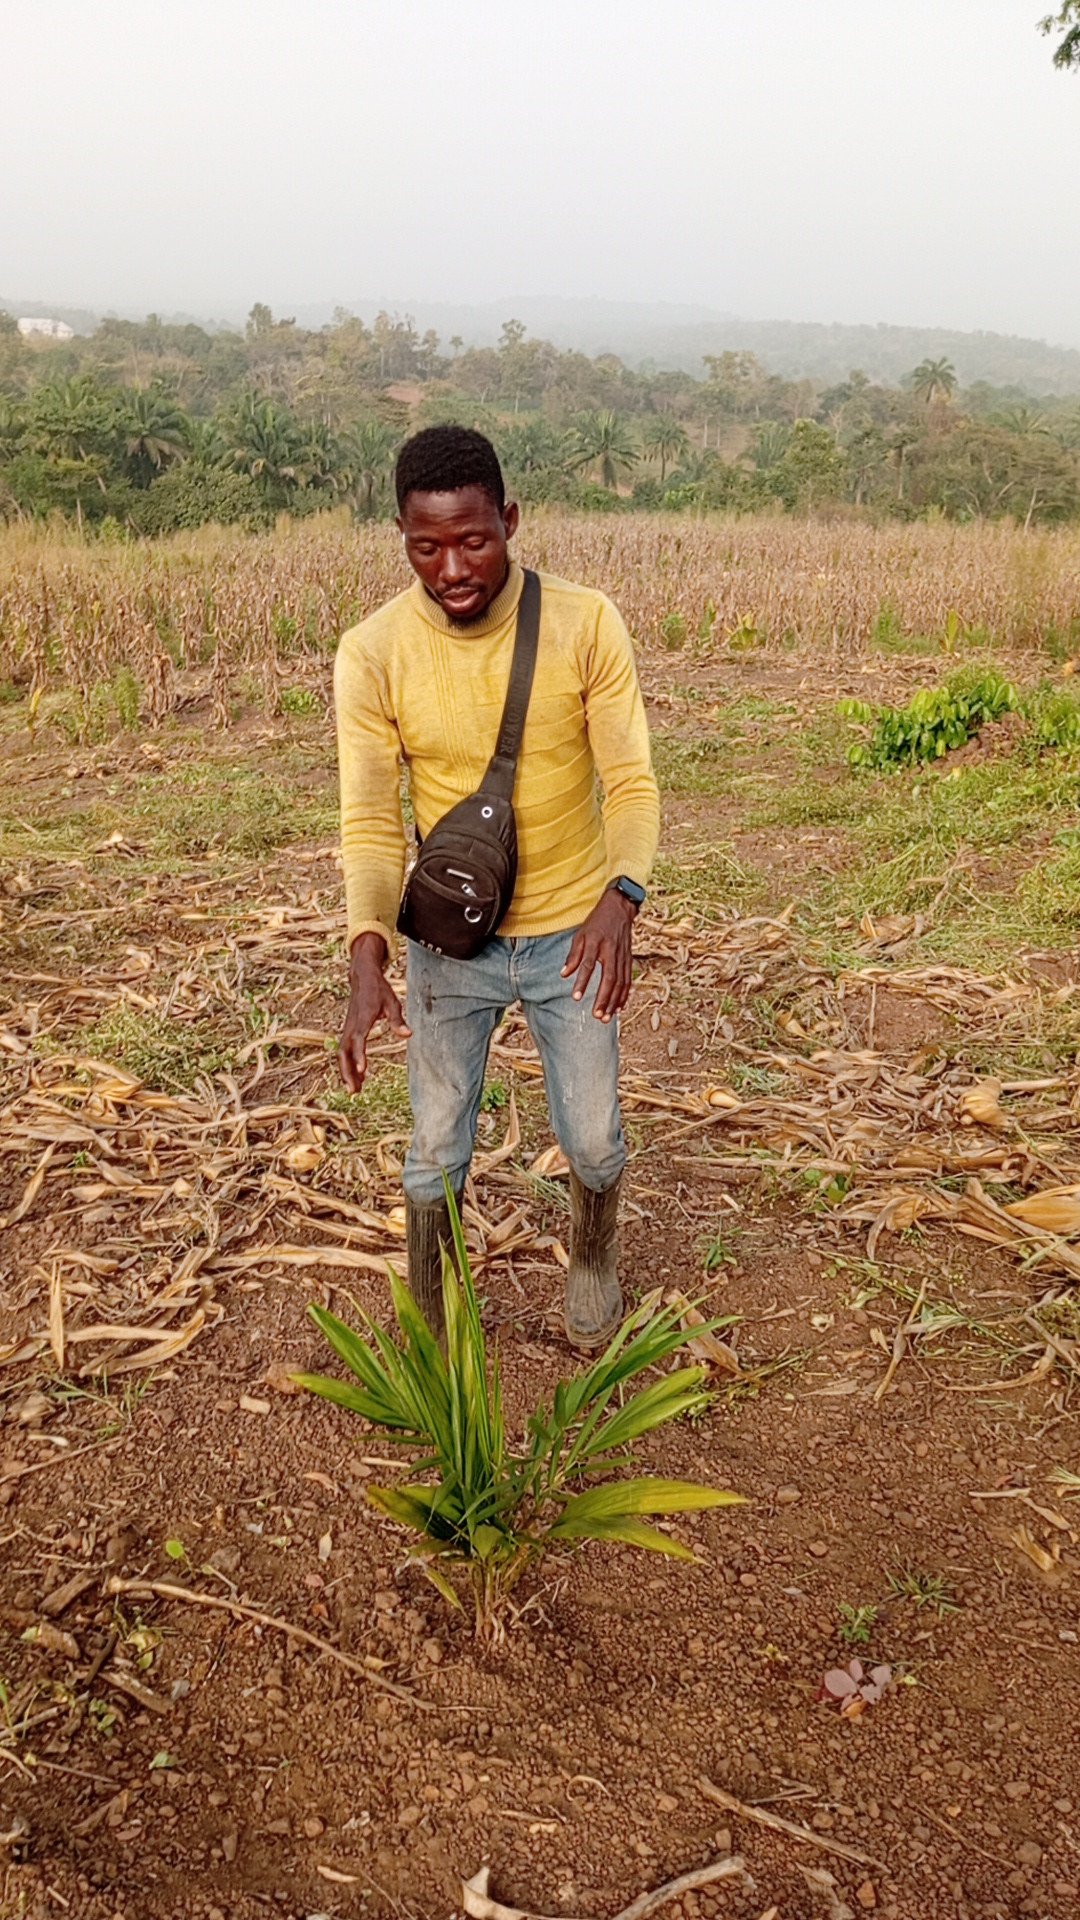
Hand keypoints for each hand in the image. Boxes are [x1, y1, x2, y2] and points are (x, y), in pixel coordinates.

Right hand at [338, 932, 411, 1091]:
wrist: (362, 977)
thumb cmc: (379, 990)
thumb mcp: (392, 1002)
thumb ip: (397, 1020)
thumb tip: (408, 1034)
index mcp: (363, 1018)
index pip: (358, 1040)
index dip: (359, 1055)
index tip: (362, 1071)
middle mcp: (352, 1025)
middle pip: (344, 1052)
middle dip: (347, 1072)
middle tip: (354, 1091)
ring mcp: (347, 1028)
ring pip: (341, 1053)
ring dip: (346, 1072)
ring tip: (355, 1091)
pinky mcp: (348, 1030)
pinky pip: (345, 1050)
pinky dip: (348, 1065)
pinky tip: (357, 1078)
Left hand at [561, 888, 636, 1022]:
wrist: (619, 909)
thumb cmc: (596, 923)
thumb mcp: (580, 935)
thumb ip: (573, 956)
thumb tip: (564, 975)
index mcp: (596, 943)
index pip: (588, 965)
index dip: (582, 982)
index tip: (576, 998)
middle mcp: (611, 951)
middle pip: (609, 978)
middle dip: (603, 998)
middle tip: (596, 1015)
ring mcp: (622, 956)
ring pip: (620, 983)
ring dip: (613, 1001)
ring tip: (606, 1017)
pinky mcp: (629, 960)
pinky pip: (628, 980)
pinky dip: (624, 995)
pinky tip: (619, 1008)